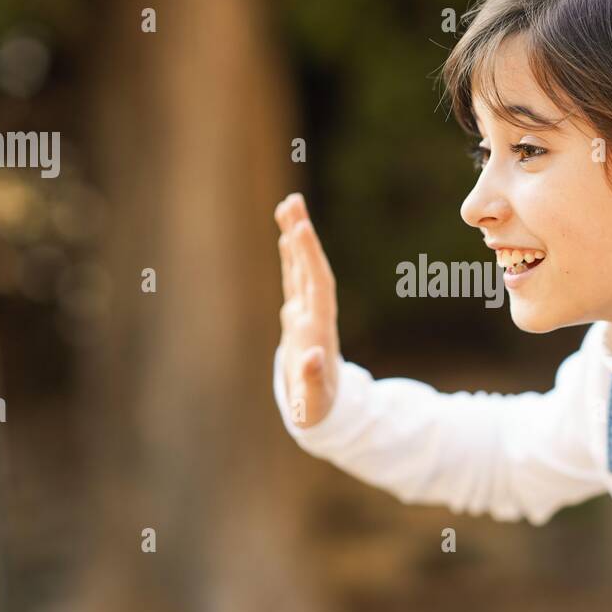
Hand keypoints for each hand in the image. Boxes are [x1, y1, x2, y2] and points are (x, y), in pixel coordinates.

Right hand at [274, 193, 339, 427]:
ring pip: (302, 269)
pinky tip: (287, 234)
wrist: (324, 409)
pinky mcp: (297, 316)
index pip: (317, 286)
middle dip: (302, 236)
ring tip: (289, 205)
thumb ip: (314, 381)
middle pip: (311, 269)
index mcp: (318, 330)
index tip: (299, 228)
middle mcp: (314, 315)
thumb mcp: (313, 401)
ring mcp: (306, 313)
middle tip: (293, 202)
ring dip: (296, 239)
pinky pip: (294, 279)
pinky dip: (290, 257)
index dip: (309, 258)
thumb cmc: (316, 409)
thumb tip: (315, 357)